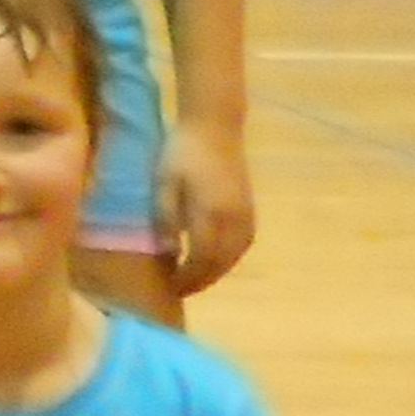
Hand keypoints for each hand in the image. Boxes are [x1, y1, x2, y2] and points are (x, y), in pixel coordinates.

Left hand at [157, 120, 256, 296]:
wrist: (214, 125)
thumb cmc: (182, 152)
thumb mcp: (163, 184)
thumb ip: (165, 220)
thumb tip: (168, 253)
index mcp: (211, 216)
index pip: (200, 260)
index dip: (187, 278)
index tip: (170, 288)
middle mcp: (234, 221)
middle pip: (220, 263)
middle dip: (202, 281)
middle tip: (181, 290)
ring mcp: (246, 215)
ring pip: (235, 256)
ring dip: (216, 271)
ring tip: (196, 278)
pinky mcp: (250, 209)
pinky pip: (242, 245)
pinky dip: (228, 257)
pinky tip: (214, 258)